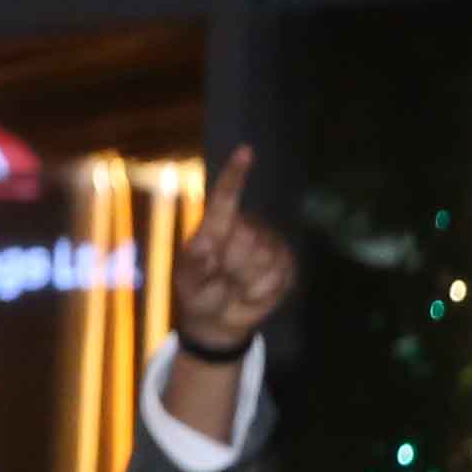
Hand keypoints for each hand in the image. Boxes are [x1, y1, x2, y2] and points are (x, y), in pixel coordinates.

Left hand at [170, 146, 295, 351]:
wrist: (219, 320)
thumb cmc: (198, 294)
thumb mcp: (187, 284)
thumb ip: (194, 268)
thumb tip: (205, 250)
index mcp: (216, 227)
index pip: (225, 199)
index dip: (235, 176)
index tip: (245, 151)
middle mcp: (245, 227)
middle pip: (247, 235)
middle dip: (233, 263)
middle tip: (222, 277)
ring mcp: (267, 243)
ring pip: (263, 256)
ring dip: (246, 279)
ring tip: (235, 285)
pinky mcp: (284, 262)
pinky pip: (275, 274)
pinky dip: (259, 290)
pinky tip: (250, 291)